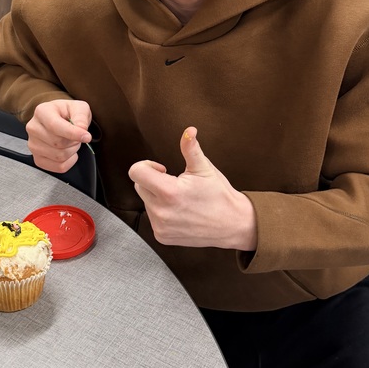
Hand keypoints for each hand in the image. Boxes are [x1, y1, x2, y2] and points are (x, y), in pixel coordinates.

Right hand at [25, 99, 91, 173]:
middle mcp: (33, 128)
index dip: (73, 133)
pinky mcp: (38, 159)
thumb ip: (81, 116)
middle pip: (58, 143)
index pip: (55, 126)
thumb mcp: (79, 108)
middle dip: (74, 141)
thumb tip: (82, 129)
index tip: (87, 137)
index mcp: (42, 112)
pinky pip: (59, 167)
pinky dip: (69, 162)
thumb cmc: (67, 113)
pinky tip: (68, 151)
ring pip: (59, 156)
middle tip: (77, 135)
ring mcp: (33, 145)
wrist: (59, 120)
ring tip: (71, 142)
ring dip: (72, 151)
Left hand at [128, 127, 256, 250]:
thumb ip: (191, 148)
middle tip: (175, 184)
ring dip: (157, 197)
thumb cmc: (219, 195)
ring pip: (146, 202)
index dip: (146, 165)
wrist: (232, 224)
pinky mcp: (162, 236)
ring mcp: (160, 226)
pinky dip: (161, 212)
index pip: (136, 172)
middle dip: (153, 181)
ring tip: (180, 199)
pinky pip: (152, 218)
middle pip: (139, 186)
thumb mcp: (204, 168)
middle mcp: (161, 211)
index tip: (161, 169)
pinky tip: (179, 212)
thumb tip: (189, 131)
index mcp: (169, 192)